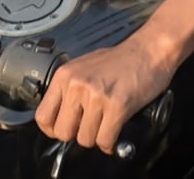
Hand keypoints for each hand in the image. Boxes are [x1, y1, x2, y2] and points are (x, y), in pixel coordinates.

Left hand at [35, 33, 175, 154]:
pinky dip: (110, 142)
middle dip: (77, 134)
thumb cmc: (122, 59)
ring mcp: (97, 96)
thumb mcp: (85, 67)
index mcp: (66, 75)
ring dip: (97, 137)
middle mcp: (77, 85)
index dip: (53, 129)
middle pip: (63, 132)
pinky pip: (105, 140)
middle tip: (90, 127)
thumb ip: (70, 89)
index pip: (43, 116)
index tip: (64, 130)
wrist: (150, 50)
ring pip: (85, 139)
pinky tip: (115, 132)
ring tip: (105, 125)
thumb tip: (61, 116)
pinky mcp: (117, 106)